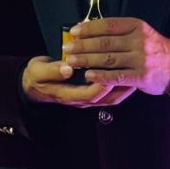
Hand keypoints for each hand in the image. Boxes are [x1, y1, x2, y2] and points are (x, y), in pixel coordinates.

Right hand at [21, 55, 135, 106]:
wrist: (34, 85)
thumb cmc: (36, 77)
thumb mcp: (38, 72)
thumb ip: (52, 70)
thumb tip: (67, 69)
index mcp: (67, 95)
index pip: (90, 94)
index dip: (102, 85)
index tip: (110, 72)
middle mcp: (80, 100)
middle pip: (105, 99)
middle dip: (120, 86)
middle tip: (132, 73)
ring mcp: (86, 97)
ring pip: (110, 98)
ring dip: (124, 87)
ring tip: (135, 74)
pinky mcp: (91, 92)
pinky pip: (109, 92)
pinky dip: (119, 84)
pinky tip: (126, 73)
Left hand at [63, 18, 169, 95]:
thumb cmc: (154, 50)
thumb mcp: (141, 33)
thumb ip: (120, 32)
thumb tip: (90, 28)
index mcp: (137, 26)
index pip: (108, 25)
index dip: (88, 28)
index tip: (74, 32)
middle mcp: (139, 41)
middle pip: (104, 42)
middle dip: (82, 45)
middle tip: (67, 48)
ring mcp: (140, 59)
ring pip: (107, 59)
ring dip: (86, 60)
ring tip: (72, 61)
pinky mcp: (141, 76)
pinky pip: (116, 76)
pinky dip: (100, 76)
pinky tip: (88, 75)